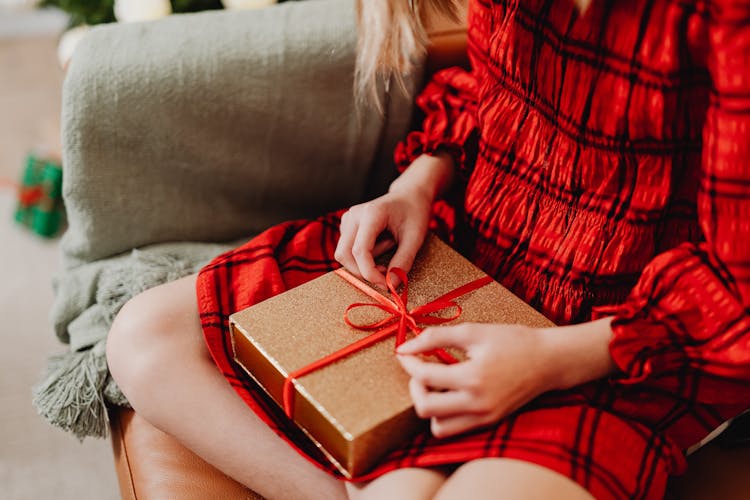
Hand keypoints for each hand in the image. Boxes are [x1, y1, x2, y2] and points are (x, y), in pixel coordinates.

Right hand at [335, 189, 430, 285]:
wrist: (410, 196)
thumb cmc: (414, 213)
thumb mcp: (415, 238)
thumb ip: (403, 262)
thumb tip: (391, 285)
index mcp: (370, 213)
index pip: (360, 251)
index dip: (370, 273)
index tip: (386, 285)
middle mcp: (353, 216)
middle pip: (344, 255)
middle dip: (364, 271)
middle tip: (388, 273)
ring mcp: (347, 220)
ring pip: (345, 255)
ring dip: (367, 262)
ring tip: (390, 246)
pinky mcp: (347, 227)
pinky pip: (349, 251)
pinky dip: (365, 257)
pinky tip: (382, 243)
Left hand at [396, 323, 555, 437]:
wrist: (549, 361)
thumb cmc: (513, 341)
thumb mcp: (473, 331)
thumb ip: (435, 337)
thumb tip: (404, 346)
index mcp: (473, 377)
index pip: (425, 377)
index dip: (408, 362)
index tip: (404, 352)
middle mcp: (477, 404)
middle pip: (425, 409)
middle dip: (414, 387)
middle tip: (420, 370)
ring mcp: (484, 417)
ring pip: (437, 427)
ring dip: (429, 406)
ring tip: (436, 384)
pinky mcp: (489, 422)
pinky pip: (454, 428)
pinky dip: (444, 414)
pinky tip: (450, 392)